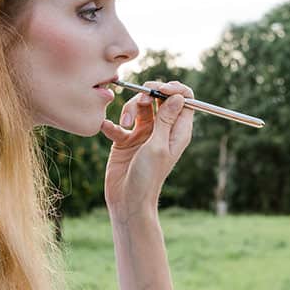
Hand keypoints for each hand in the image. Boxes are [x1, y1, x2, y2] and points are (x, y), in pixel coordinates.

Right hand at [101, 80, 195, 217]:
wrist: (128, 200)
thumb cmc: (148, 177)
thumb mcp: (158, 146)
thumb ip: (166, 120)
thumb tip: (178, 96)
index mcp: (177, 131)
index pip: (183, 99)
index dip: (173, 89)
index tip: (159, 89)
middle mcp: (162, 129)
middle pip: (159, 98)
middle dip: (148, 94)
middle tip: (141, 97)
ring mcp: (143, 134)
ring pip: (138, 106)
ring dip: (130, 109)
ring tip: (125, 124)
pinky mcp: (125, 140)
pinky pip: (119, 124)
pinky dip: (112, 124)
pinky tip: (106, 128)